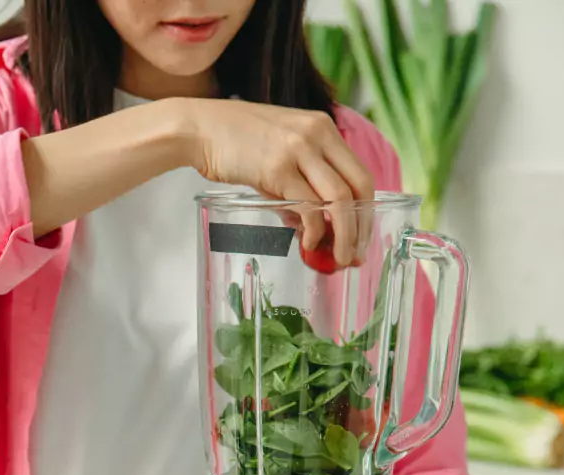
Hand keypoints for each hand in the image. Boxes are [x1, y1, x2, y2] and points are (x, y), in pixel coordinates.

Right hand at [184, 99, 375, 268]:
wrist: (196, 128)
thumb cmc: (230, 140)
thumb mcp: (276, 150)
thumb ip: (297, 179)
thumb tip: (307, 223)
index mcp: (321, 127)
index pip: (360, 172)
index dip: (367, 208)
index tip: (361, 235)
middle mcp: (317, 135)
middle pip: (359, 185)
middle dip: (362, 226)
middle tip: (356, 254)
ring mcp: (298, 150)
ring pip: (340, 198)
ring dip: (345, 234)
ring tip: (338, 258)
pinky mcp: (277, 168)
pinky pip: (308, 206)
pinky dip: (314, 230)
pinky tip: (308, 243)